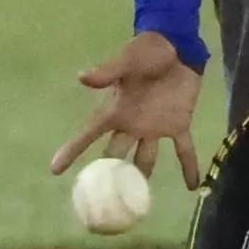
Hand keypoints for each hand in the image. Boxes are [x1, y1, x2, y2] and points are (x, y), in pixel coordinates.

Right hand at [50, 31, 203, 187]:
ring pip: (146, 159)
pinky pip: (183, 150)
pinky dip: (189, 167)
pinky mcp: (178, 124)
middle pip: (115, 156)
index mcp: (115, 110)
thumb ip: (107, 72)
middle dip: (108, 177)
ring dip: (143, 178)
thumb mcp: (126, 60)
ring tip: (138, 204)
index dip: (71, 151)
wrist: (176, 45)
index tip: (55, 170)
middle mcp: (131, 124)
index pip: (88, 134)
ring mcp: (154, 127)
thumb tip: (81, 77)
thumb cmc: (147, 50)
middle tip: (100, 201)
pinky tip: (193, 186)